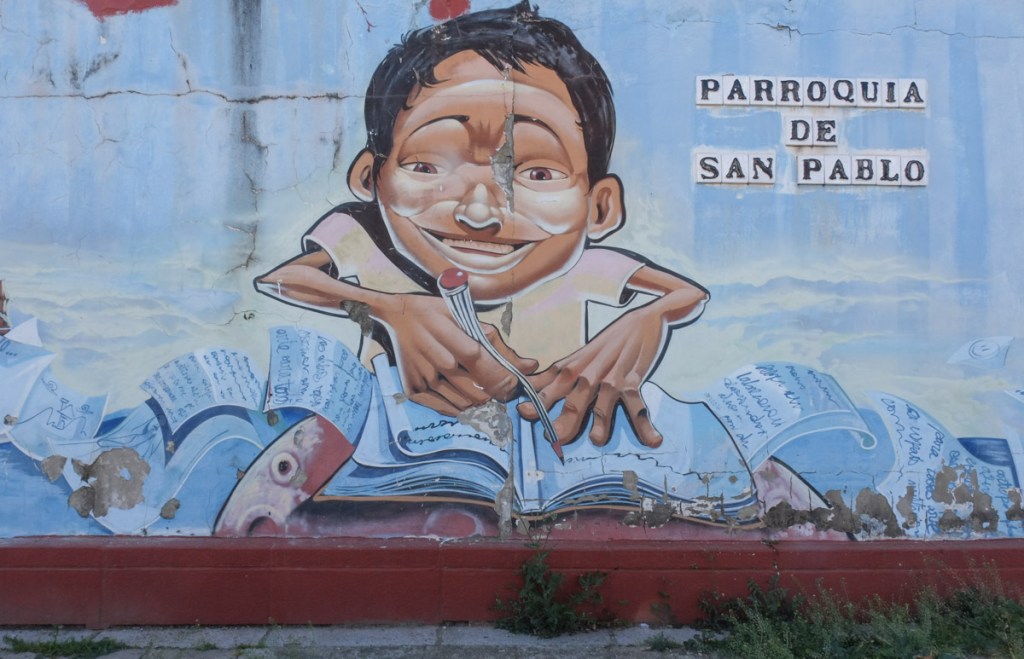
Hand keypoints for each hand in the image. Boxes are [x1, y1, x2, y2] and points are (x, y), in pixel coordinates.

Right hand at [376, 293, 537, 415]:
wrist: (396, 316)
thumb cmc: (434, 312)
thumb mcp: (466, 317)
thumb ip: (498, 344)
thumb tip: (530, 365)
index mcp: (459, 343)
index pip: (492, 375)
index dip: (506, 383)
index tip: (511, 382)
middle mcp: (442, 365)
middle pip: (480, 395)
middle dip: (492, 393)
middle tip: (493, 385)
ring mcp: (427, 380)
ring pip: (464, 404)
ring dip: (474, 400)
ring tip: (473, 386)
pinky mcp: (414, 389)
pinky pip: (445, 409)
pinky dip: (457, 406)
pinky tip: (458, 393)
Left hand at [518, 306, 665, 447]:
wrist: (642, 320)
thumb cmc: (607, 343)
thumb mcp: (578, 356)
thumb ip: (556, 375)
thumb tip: (529, 388)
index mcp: (573, 368)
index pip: (549, 385)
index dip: (536, 400)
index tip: (522, 412)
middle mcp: (589, 374)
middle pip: (573, 401)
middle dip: (562, 421)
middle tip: (553, 438)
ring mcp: (611, 378)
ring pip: (602, 405)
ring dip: (600, 424)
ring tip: (597, 440)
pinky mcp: (632, 379)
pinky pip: (637, 405)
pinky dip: (645, 424)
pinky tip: (653, 440)